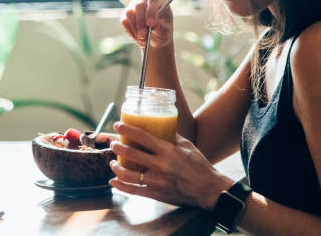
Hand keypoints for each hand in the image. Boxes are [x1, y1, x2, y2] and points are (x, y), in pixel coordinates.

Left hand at [108, 122, 232, 209]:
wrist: (208, 189)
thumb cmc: (199, 165)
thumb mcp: (187, 146)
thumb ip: (171, 136)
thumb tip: (159, 126)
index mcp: (167, 151)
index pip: (141, 136)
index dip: (126, 130)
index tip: (117, 125)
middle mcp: (160, 165)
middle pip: (131, 153)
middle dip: (117, 146)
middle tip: (113, 143)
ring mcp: (157, 181)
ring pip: (128, 173)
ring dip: (116, 166)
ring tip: (112, 161)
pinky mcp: (156, 194)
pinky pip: (133, 191)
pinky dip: (120, 185)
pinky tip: (113, 180)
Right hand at [120, 0, 173, 48]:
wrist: (156, 37)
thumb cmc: (163, 30)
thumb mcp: (165, 30)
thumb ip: (160, 26)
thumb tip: (152, 25)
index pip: (153, 0)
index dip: (151, 12)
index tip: (150, 24)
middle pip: (139, 5)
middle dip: (140, 22)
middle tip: (143, 35)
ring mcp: (134, 3)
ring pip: (129, 13)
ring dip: (135, 28)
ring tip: (143, 38)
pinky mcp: (126, 13)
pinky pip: (124, 21)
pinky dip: (130, 31)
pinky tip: (138, 37)